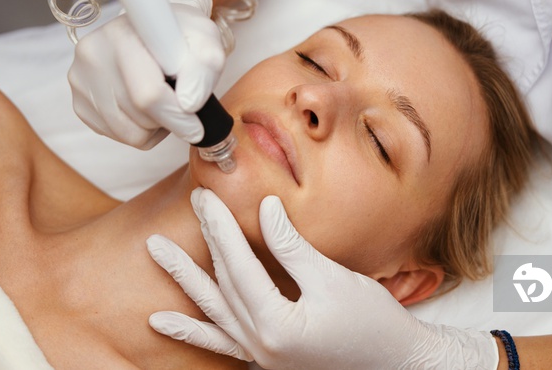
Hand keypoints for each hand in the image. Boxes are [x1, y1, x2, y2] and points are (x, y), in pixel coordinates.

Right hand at [68, 0, 224, 148]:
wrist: (155, 30)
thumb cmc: (181, 37)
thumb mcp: (205, 42)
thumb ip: (204, 69)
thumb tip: (189, 104)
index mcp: (122, 35)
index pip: (148, 94)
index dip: (177, 117)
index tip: (197, 126)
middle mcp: (92, 54)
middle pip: (139, 117)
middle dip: (169, 120)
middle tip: (180, 101)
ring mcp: (79, 79)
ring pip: (128, 133)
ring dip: (155, 127)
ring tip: (163, 100)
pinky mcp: (79, 102)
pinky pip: (117, 136)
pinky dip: (139, 130)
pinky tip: (145, 106)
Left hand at [147, 188, 499, 368]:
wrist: (397, 365)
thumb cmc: (373, 324)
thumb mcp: (333, 280)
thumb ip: (292, 247)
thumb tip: (265, 209)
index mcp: (276, 324)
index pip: (239, 266)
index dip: (223, 228)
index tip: (209, 198)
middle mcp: (259, 344)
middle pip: (223, 282)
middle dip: (206, 240)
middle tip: (193, 204)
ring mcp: (259, 354)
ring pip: (212, 309)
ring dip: (184, 279)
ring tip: (155, 252)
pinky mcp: (265, 356)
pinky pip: (219, 341)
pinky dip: (191, 330)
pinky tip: (161, 321)